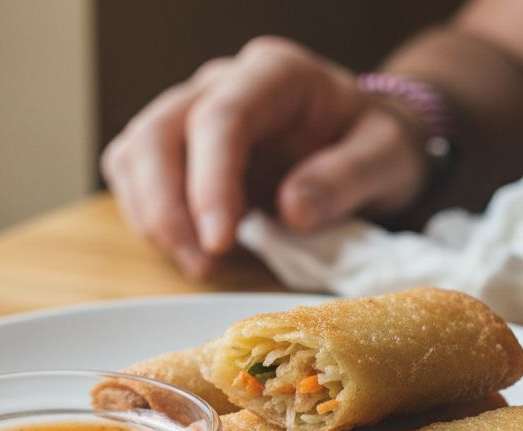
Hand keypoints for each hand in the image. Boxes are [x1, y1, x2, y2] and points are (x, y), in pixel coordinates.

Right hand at [101, 36, 428, 277]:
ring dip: (154, 217)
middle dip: (168, 207)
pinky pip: (134, 173)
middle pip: (158, 132)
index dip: (210, 183)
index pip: (221, 118)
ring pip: (136, 153)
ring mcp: (191, 110)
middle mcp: (222, 83)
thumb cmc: (372, 144)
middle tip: (202, 263)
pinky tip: (188, 248)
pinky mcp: (176, 146)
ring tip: (201, 264)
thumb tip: (293, 209)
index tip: (219, 242)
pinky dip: (147, 216)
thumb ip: (349, 177)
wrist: (361, 142)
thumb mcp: (388, 158)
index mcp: (276, 74)